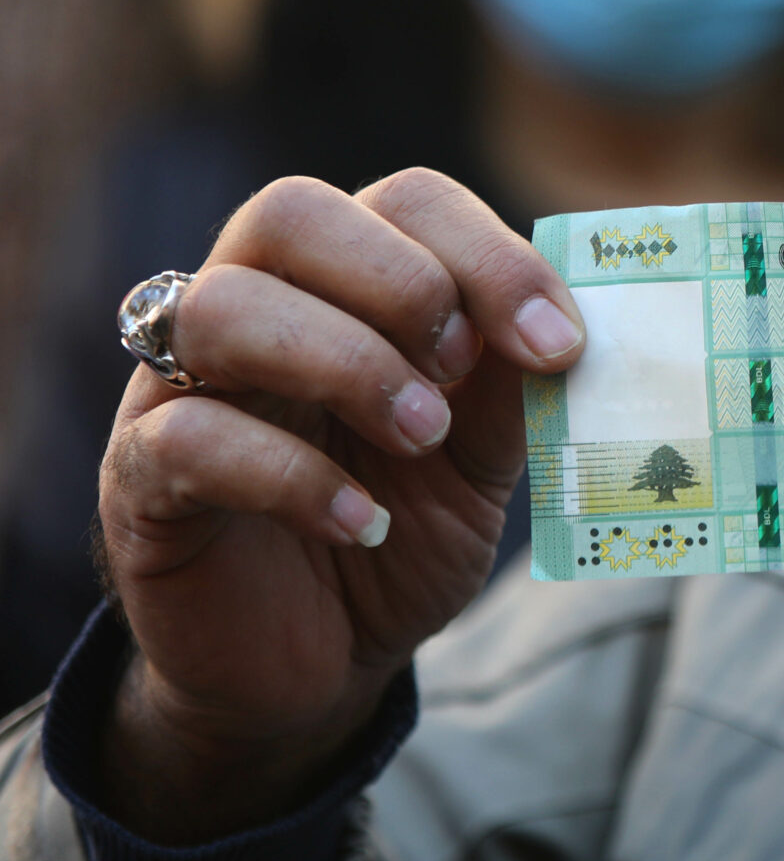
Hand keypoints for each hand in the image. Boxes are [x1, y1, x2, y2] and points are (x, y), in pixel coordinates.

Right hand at [95, 170, 584, 839]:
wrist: (324, 660)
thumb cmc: (404, 525)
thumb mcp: (485, 456)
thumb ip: (513, 384)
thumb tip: (567, 329)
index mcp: (348, 281)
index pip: (406, 200)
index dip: (489, 253)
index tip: (557, 344)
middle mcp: (253, 306)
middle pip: (289, 212)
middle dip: (399, 281)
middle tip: (459, 370)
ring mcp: (180, 385)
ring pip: (221, 307)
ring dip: (345, 365)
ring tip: (420, 440)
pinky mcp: (139, 479)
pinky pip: (185, 437)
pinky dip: (289, 476)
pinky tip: (363, 523)